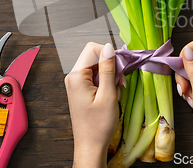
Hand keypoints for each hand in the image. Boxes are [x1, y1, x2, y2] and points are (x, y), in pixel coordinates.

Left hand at [64, 42, 118, 167]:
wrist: (90, 146)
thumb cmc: (98, 125)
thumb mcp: (108, 95)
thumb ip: (108, 69)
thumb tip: (109, 47)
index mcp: (76, 76)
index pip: (93, 49)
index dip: (109, 55)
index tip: (120, 69)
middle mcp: (73, 76)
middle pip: (95, 57)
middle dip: (111, 67)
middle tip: (120, 83)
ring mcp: (76, 83)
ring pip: (97, 67)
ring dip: (110, 77)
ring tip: (114, 93)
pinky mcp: (81, 89)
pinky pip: (95, 77)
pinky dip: (106, 83)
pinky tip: (110, 96)